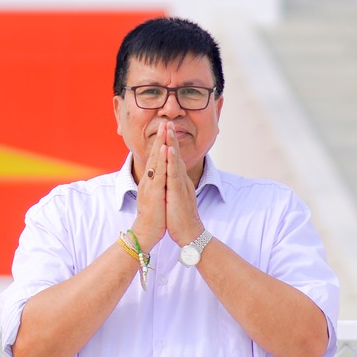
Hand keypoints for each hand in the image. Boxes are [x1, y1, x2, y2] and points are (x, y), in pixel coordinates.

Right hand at [131, 127, 166, 250]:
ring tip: (165, 129)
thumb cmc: (153, 217)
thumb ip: (157, 186)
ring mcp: (150, 185)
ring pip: (156, 160)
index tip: (165, 131)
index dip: (160, 144)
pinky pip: (159, 173)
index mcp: (150, 181)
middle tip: (165, 122)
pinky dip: (162, 160)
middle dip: (160, 137)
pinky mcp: (154, 192)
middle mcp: (148, 180)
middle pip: (154, 155)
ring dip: (160, 143)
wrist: (145, 233)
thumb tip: (160, 179)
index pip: (155, 159)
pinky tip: (164, 150)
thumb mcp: (155, 197)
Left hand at [162, 128, 203, 246]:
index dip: (169, 144)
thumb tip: (171, 177)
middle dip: (171, 138)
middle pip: (175, 155)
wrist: (189, 233)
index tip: (166, 130)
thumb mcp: (176, 197)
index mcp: (178, 180)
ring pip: (175, 161)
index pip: (173, 159)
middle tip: (167, 122)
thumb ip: (174, 185)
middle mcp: (181, 180)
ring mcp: (180, 185)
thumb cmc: (181, 217)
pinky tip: (169, 150)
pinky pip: (174, 174)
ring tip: (168, 129)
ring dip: (172, 144)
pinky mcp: (178, 192)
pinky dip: (172, 161)